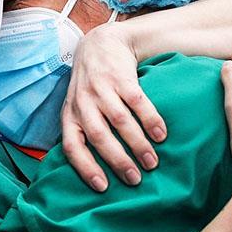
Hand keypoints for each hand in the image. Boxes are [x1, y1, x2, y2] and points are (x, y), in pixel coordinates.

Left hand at [62, 23, 166, 191]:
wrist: (99, 44)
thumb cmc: (89, 87)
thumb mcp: (76, 108)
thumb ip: (81, 131)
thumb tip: (95, 171)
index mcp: (69, 116)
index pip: (72, 147)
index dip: (85, 168)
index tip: (103, 187)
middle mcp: (83, 103)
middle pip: (99, 137)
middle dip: (118, 161)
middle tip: (136, 179)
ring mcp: (101, 89)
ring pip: (120, 122)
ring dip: (138, 144)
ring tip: (153, 162)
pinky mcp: (120, 77)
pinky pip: (137, 102)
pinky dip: (150, 120)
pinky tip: (161, 135)